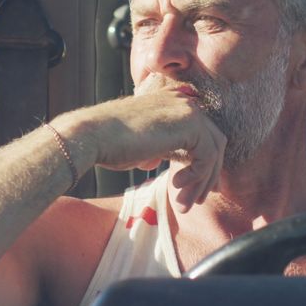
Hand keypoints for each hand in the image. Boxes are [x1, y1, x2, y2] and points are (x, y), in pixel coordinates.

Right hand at [53, 86, 226, 211]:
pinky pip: (207, 155)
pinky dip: (197, 175)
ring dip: (201, 181)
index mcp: (173, 103)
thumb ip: (161, 151)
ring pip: (214, 150)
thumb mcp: (142, 148)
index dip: (204, 162)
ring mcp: (188, 109)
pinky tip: (176, 186)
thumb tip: (167, 167)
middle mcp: (184, 102)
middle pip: (214, 141)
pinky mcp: (189, 123)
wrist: (91, 136)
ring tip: (184, 204)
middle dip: (208, 175)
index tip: (196, 188)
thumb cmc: (108, 144)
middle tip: (197, 200)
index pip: (202, 133)